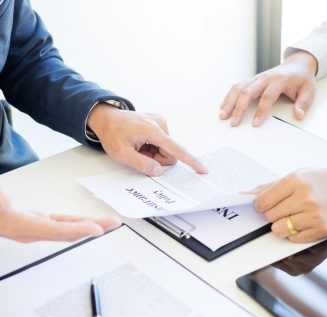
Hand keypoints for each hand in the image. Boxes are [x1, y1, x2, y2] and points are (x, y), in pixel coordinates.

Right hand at [0, 190, 120, 242]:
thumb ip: (0, 200)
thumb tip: (5, 198)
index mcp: (23, 226)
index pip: (56, 230)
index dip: (79, 231)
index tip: (97, 230)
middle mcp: (32, 231)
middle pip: (69, 232)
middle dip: (94, 228)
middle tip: (114, 223)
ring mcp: (36, 228)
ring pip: (69, 229)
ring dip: (90, 225)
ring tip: (108, 222)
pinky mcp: (37, 223)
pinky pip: (63, 225)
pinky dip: (78, 223)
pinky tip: (88, 222)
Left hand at [87, 105, 207, 175]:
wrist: (106, 118)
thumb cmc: (112, 134)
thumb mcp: (121, 154)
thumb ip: (141, 164)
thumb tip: (158, 171)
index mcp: (153, 131)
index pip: (177, 150)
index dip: (190, 161)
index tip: (203, 169)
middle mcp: (160, 124)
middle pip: (170, 153)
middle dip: (158, 159)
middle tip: (140, 154)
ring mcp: (160, 122)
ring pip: (167, 149)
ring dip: (154, 153)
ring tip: (139, 147)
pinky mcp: (159, 123)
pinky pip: (163, 142)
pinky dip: (153, 147)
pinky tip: (141, 142)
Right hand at [220, 51, 317, 126]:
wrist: (297, 65)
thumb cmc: (302, 79)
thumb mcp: (309, 90)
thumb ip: (304, 103)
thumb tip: (298, 115)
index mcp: (279, 80)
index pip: (267, 97)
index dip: (261, 111)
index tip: (255, 124)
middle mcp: (265, 78)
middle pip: (248, 92)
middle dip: (239, 109)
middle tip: (233, 123)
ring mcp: (256, 78)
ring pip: (239, 89)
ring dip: (230, 102)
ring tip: (223, 116)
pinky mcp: (251, 80)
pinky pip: (237, 87)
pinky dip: (229, 96)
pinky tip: (223, 106)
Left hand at [250, 168, 326, 242]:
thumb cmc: (321, 181)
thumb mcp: (295, 175)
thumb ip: (269, 187)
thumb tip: (245, 194)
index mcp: (295, 181)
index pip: (263, 201)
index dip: (258, 206)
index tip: (260, 206)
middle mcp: (304, 198)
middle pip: (269, 216)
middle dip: (271, 214)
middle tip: (281, 208)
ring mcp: (314, 215)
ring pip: (279, 230)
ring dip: (280, 225)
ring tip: (291, 216)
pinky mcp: (321, 229)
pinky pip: (293, 239)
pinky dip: (293, 233)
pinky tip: (302, 222)